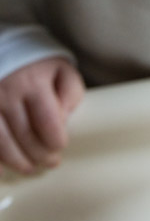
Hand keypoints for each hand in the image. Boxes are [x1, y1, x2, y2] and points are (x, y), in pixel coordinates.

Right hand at [0, 57, 84, 174]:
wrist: (5, 51)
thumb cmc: (37, 65)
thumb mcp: (61, 70)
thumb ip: (70, 93)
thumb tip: (63, 121)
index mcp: (33, 81)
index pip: (47, 122)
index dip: (56, 141)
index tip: (60, 147)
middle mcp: (7, 92)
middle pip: (25, 136)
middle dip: (40, 155)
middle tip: (50, 162)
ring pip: (2, 144)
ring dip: (18, 162)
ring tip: (30, 167)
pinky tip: (3, 170)